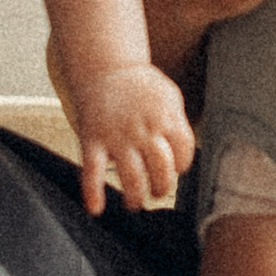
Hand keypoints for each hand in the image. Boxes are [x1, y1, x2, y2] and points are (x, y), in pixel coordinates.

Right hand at [66, 60, 195, 217]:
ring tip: (134, 202)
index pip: (184, 153)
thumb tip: (184, 154)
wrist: (104, 67)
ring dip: (135, 197)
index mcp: (166, 118)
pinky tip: (95, 208)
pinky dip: (92, 192)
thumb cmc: (138, 85)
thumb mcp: (169, 96)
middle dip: (162, 187)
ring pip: (132, 177)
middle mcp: (144, 129)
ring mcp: (117, 136)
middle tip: (157, 191)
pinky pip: (92, 171)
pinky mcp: (92, 139)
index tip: (174, 169)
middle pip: (161, 170)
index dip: (181, 165)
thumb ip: (177, 124)